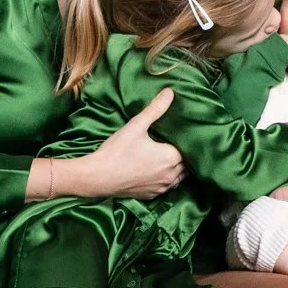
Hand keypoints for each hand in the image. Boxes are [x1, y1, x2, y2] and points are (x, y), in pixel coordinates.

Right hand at [55, 87, 185, 199]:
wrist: (97, 177)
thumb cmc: (117, 151)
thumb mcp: (136, 126)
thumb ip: (155, 109)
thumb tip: (170, 92)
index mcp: (171, 158)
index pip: (190, 149)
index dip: (188, 141)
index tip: (184, 133)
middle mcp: (170, 175)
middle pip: (187, 164)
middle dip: (185, 155)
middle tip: (178, 142)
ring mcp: (161, 187)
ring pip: (179, 178)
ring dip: (177, 168)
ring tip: (171, 156)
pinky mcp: (151, 195)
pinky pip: (166, 187)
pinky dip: (166, 179)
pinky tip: (158, 170)